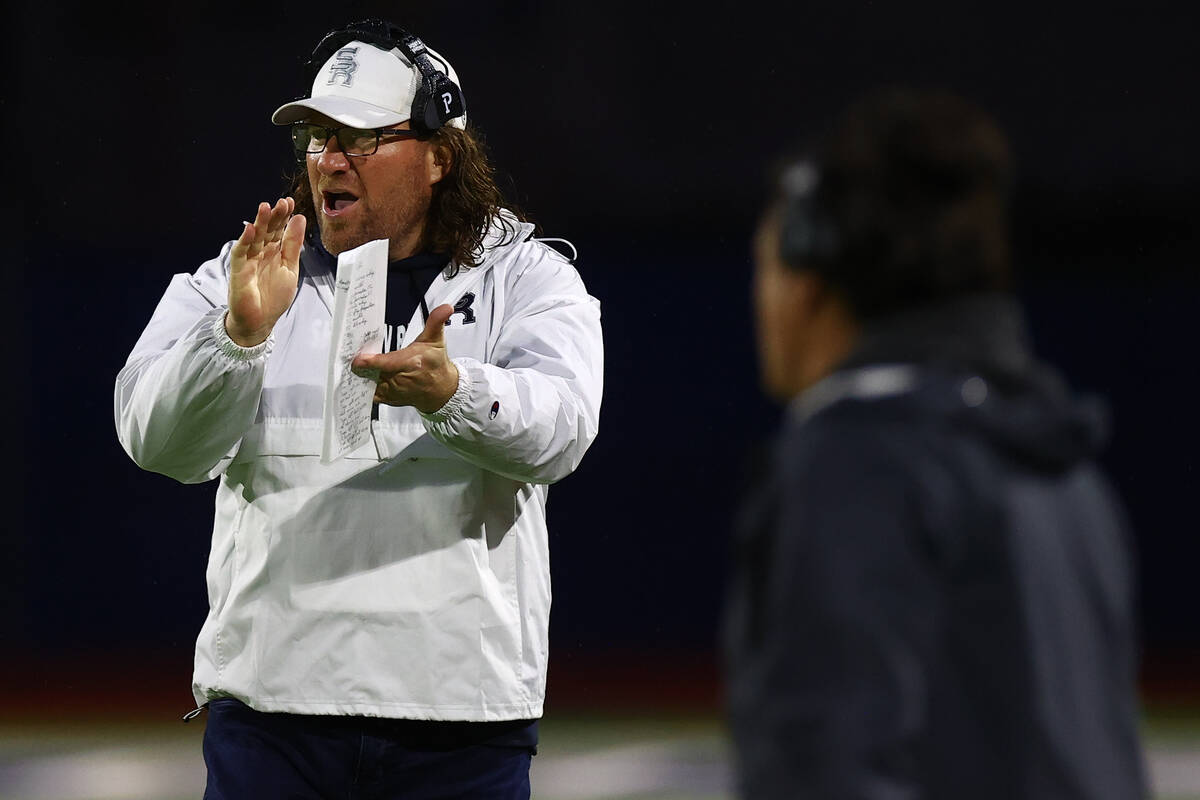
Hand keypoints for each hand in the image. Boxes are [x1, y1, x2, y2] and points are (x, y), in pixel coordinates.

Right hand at [225, 198, 305, 346]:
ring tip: (265, 207)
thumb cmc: (274, 297)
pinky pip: (241, 252)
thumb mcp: (290, 268)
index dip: (284, 217)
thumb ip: (293, 244)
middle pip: (267, 230)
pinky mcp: (239, 270)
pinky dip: (245, 240)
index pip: (279, 230)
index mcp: (275, 252)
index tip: (290, 202)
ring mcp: (249, 260)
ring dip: (259, 222)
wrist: (261, 321)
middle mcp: (261, 252)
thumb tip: (299, 219)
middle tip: (282, 202)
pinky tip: (250, 228)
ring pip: (254, 238)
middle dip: (274, 216)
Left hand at [352, 304, 460, 412]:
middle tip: (345, 357)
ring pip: (370, 384)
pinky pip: (370, 395)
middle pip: (374, 373)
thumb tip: (446, 307)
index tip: (358, 359)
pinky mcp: (388, 399)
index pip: (389, 363)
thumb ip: (435, 322)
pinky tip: (353, 380)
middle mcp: (402, 378)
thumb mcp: (436, 341)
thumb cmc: (435, 364)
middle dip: (360, 367)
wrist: (440, 390)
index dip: (372, 362)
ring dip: (358, 377)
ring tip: (347, 367)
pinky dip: (361, 389)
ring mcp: (394, 391)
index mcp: (412, 362)